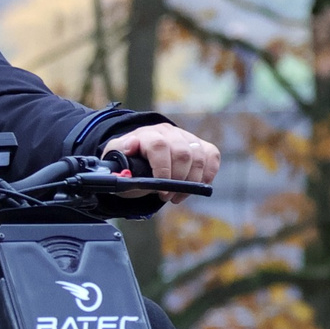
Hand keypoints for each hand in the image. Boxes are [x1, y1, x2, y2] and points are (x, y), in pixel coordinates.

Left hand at [103, 122, 220, 205]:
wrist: (141, 157)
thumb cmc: (129, 162)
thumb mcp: (117, 162)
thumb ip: (119, 158)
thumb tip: (130, 147)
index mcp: (147, 134)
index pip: (159, 145)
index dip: (162, 168)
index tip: (160, 188)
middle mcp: (168, 132)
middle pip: (182, 153)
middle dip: (176, 180)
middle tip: (166, 197)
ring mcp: (186, 137)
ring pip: (199, 156)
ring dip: (191, 181)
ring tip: (177, 196)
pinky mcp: (200, 145)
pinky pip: (212, 156)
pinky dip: (208, 173)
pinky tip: (195, 186)